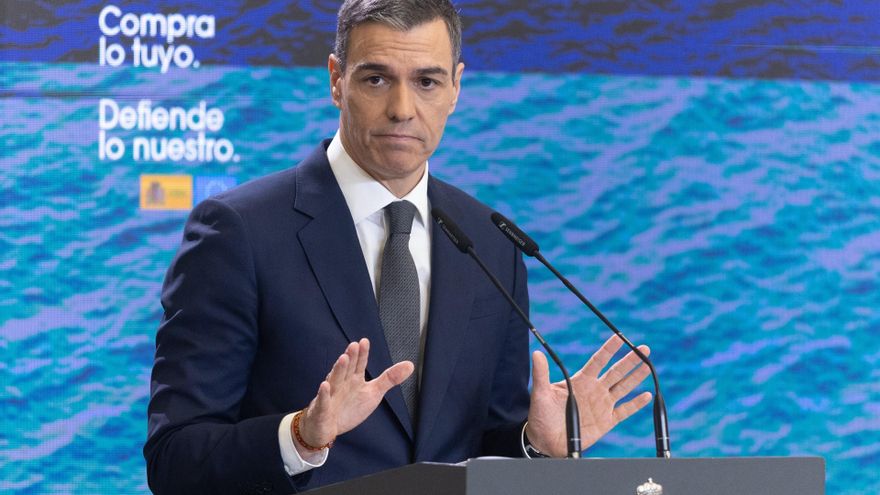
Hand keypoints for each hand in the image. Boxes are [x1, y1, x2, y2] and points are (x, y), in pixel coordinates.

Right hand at [294, 338, 413, 453]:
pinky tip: (325, 385)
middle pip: (347, 369)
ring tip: (343, 359)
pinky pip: (323, 401)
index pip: (359, 365)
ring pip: (335, 381)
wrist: (327, 427)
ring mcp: (331, 396)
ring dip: (338, 370)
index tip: (364, 341)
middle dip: (350, 358)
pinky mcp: (322, 410)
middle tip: (354, 345)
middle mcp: (342, 384)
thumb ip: (390, 379)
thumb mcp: (373, 393)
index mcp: (354, 380)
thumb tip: (410, 365)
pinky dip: (324, 394)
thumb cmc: (349, 407)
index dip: (362, 354)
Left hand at [526, 334, 652, 456]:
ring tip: (648, 366)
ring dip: (636, 377)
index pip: (598, 360)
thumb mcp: (541, 393)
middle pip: (616, 372)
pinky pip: (624, 411)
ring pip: (623, 388)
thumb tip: (537, 353)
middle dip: (630, 360)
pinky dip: (636, 404)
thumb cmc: (541, 416)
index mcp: (580, 380)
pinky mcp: (606, 421)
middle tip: (644, 348)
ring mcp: (602, 405)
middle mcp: (594, 390)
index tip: (620, 337)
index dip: (609, 349)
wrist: (546, 441)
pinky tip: (646, 395)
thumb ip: (541, 374)